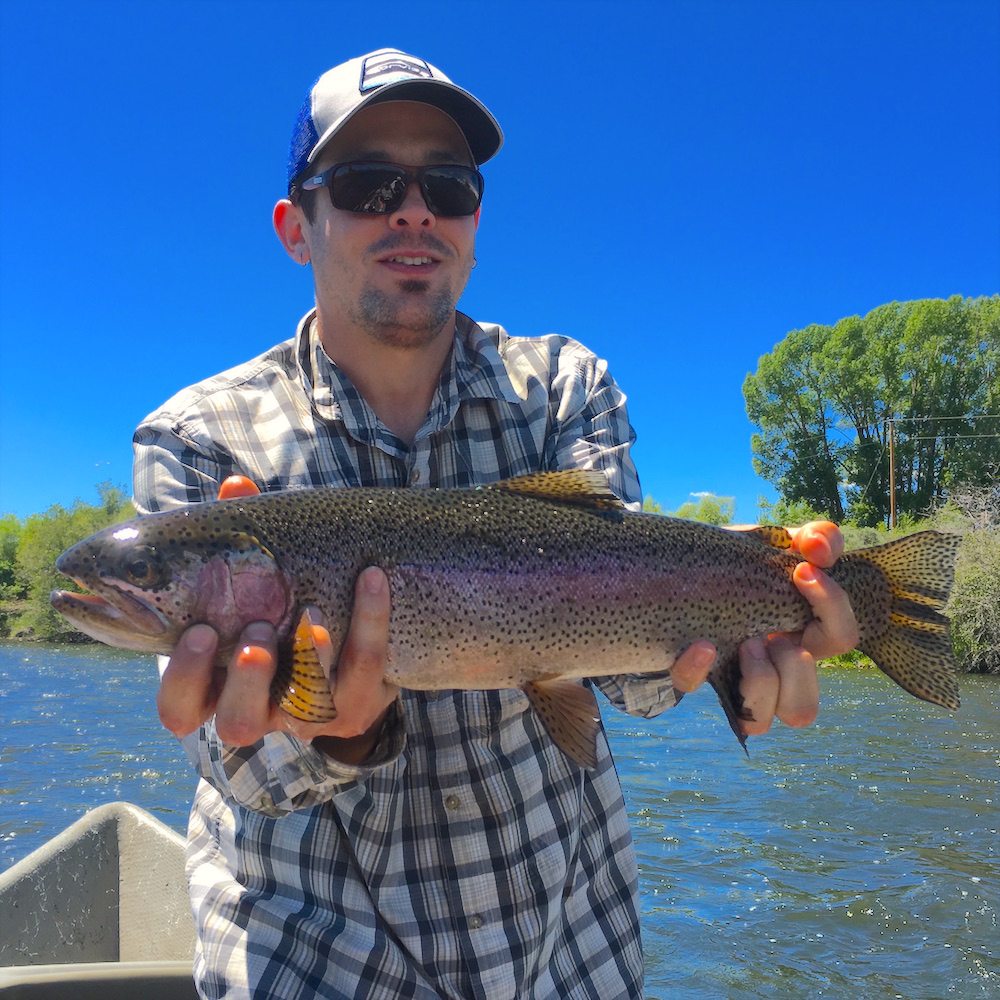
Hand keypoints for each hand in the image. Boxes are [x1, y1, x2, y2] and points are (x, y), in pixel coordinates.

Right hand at [157, 476, 398, 760]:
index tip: (200, 630)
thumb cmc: (284, 609)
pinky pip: (366, 667)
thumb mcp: (255, 581)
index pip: (180, 710)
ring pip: (307, 710)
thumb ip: (241, 540)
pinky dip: (369, 620)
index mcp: (219, 687)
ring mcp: (312, 713)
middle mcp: (262, 710)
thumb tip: (236, 486)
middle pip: (238, 724)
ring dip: (310, 658)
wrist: (353, 651)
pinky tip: (371, 578)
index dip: (184, 679)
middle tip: (256, 633)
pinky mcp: (358, 702)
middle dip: (246, 680)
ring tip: (313, 614)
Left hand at [670, 520, 858, 735]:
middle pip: (803, 708)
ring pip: (761, 722)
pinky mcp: (689, 673)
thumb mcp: (775, 546)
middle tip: (769, 630)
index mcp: (799, 636)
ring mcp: (729, 679)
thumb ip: (811, 539)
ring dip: (758, 682)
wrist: (676, 568)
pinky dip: (697, 669)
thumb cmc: (737, 565)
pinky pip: (690, 688)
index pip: (842, 639)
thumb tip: (823, 545)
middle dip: (792, 665)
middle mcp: (770, 669)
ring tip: (744, 643)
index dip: (833, 609)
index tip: (803, 571)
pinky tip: (702, 644)